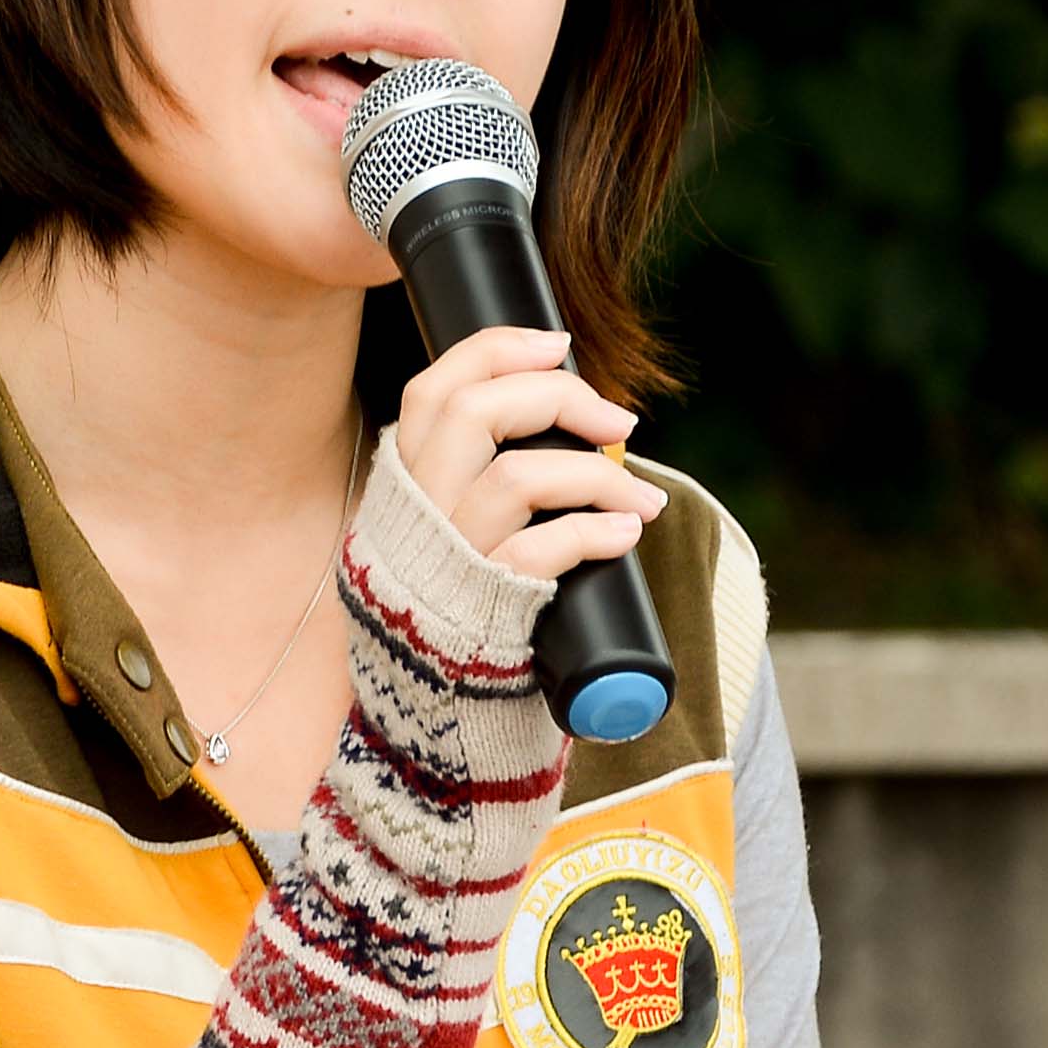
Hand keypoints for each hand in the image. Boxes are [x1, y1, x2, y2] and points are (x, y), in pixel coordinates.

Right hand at [389, 324, 662, 584]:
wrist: (433, 700)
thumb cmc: (458, 598)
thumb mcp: (442, 526)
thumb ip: (472, 473)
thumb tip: (567, 412)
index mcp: (405, 481)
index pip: (435, 388)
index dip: (498, 352)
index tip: (558, 346)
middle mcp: (418, 511)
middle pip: (474, 412)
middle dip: (560, 398)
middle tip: (618, 422)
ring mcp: (448, 557)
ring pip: (516, 477)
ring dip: (596, 476)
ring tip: (642, 499)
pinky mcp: (484, 603)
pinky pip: (543, 549)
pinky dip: (595, 532)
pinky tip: (625, 533)